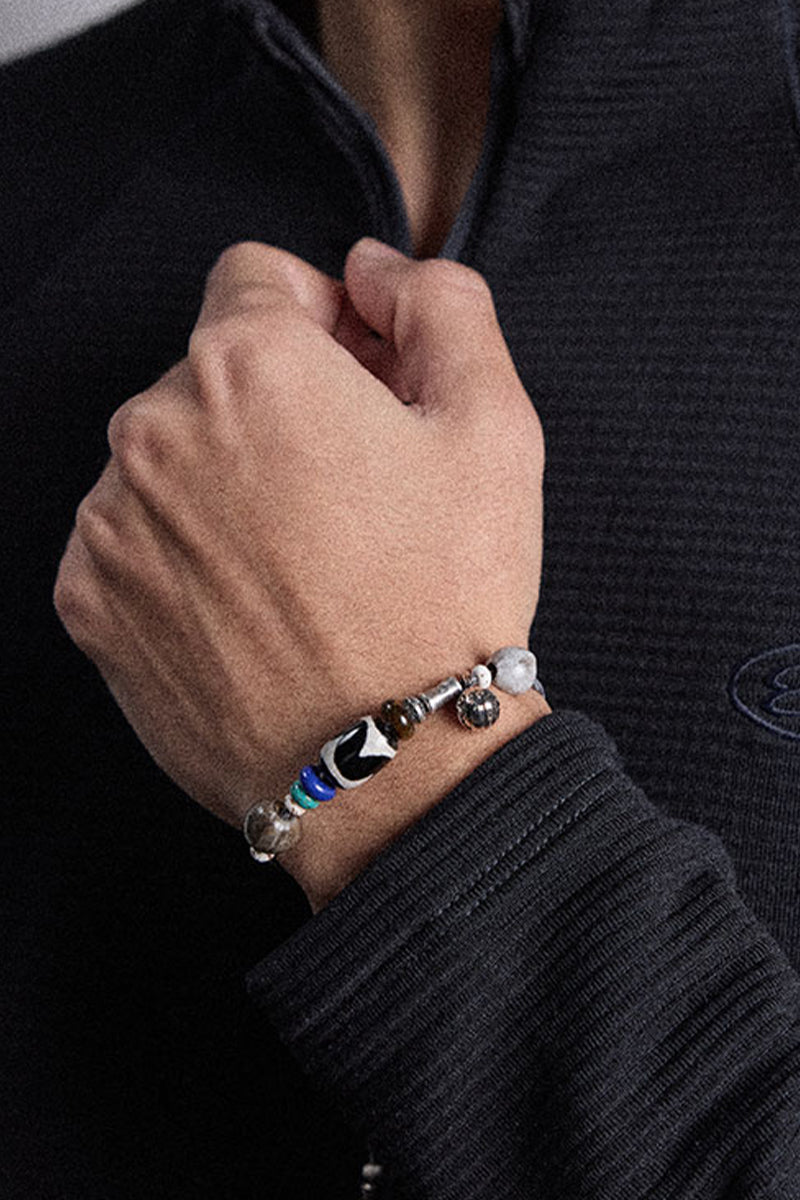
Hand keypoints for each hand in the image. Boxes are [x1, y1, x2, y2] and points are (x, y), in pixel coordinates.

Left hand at [53, 238, 548, 907]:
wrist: (386, 763)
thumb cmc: (444, 598)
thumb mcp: (494, 424)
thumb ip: (439, 304)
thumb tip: (372, 269)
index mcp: (248, 363)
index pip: (259, 279)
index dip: (323, 325)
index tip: (355, 389)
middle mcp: (154, 427)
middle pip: (210, 372)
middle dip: (276, 407)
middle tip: (348, 494)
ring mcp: (110, 520)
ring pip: (169, 457)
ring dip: (225, 482)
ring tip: (304, 563)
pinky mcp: (90, 601)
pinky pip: (132, 537)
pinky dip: (183, 555)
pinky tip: (251, 604)